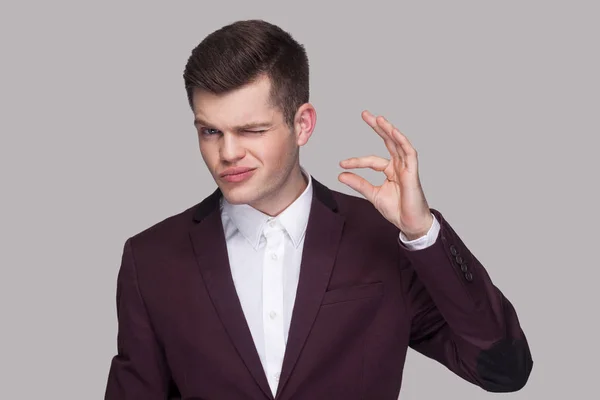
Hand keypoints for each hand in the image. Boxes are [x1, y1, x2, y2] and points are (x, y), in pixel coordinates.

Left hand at [338, 110, 432, 239]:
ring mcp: (407, 167)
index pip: (372, 160)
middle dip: (377, 127)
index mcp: (390, 170)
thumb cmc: (396, 209)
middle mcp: (399, 165)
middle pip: (388, 141)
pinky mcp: (413, 171)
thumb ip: (358, 183)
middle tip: (364, 114)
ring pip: (398, 143)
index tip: (341, 164)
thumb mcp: (372, 194)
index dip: (357, 161)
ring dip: (389, 130)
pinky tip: (393, 131)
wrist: (409, 223)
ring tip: (378, 119)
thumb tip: (340, 174)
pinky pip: (409, 152)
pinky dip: (401, 141)